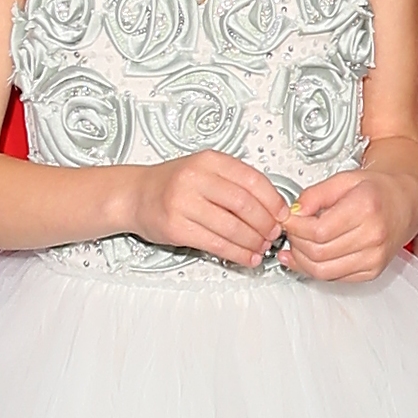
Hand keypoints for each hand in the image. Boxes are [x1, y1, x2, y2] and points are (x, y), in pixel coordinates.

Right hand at [130, 153, 288, 267]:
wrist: (135, 195)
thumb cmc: (173, 183)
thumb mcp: (204, 170)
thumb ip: (234, 183)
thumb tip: (272, 206)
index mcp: (208, 161)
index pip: (252, 180)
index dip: (273, 200)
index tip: (282, 214)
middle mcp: (195, 179)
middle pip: (245, 205)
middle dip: (266, 224)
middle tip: (274, 234)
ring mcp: (183, 204)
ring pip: (232, 227)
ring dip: (253, 242)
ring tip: (262, 248)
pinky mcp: (176, 228)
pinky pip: (216, 244)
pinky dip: (237, 253)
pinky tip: (246, 256)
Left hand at [282, 145, 417, 281]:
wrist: (407, 201)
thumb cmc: (379, 189)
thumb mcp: (345, 179)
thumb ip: (315, 194)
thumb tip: (293, 212)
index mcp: (366, 208)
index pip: (318, 231)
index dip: (295, 228)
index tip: (288, 220)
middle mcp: (374, 236)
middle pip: (318, 253)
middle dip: (295, 243)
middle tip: (291, 231)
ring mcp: (375, 257)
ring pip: (323, 271)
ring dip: (302, 260)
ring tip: (298, 244)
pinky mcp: (373, 271)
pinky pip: (334, 278)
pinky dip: (316, 269)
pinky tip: (310, 257)